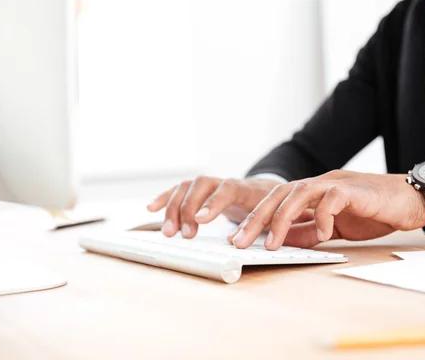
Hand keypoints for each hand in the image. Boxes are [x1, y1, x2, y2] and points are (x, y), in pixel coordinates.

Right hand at [147, 177, 280, 238]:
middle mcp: (226, 182)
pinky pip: (180, 190)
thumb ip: (259, 227)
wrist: (271, 191)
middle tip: (184, 235)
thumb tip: (239, 242)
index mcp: (247, 189)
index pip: (228, 189)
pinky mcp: (202, 190)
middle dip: (188, 209)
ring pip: (187, 187)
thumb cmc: (271, 209)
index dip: (213, 203)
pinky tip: (151, 208)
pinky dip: (165, 198)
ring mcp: (212, 184)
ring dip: (174, 208)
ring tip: (169, 231)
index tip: (200, 220)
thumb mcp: (273, 218)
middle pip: (201, 186)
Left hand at [228, 171, 424, 249]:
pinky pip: (331, 199)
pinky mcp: (354, 189)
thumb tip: (284, 242)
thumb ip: (309, 230)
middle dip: (257, 218)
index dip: (255, 219)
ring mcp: (335, 184)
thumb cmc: (373, 212)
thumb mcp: (334, 227)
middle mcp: (319, 183)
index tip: (237, 239)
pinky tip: (320, 234)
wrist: (410, 201)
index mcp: (312, 192)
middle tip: (240, 241)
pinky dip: (322, 216)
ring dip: (281, 218)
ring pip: (299, 193)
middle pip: (279, 194)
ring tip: (272, 243)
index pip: (276, 201)